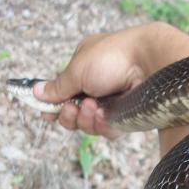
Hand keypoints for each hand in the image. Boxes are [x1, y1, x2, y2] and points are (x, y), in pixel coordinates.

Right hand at [34, 22, 188, 138]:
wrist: (151, 63)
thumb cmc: (114, 57)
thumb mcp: (78, 69)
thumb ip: (58, 85)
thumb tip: (37, 93)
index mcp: (87, 67)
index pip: (66, 91)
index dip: (55, 104)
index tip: (46, 112)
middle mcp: (101, 86)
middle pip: (75, 113)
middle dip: (69, 115)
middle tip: (71, 109)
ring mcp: (115, 102)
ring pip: (90, 124)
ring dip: (84, 119)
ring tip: (90, 107)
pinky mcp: (128, 117)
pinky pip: (107, 130)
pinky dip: (101, 125)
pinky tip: (102, 114)